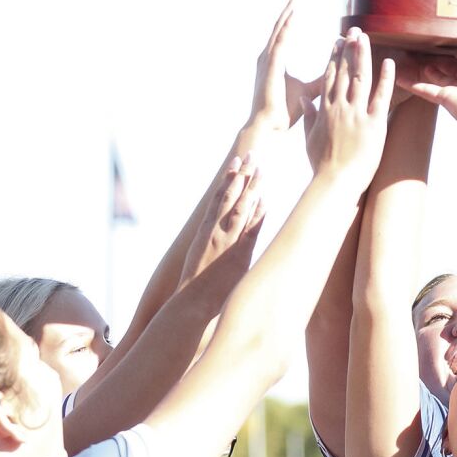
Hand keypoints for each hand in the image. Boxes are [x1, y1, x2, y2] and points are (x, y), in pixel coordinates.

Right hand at [179, 156, 264, 289]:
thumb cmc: (196, 285)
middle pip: (230, 197)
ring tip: (260, 168)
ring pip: (239, 208)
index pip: (219, 198)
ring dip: (251, 188)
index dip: (229, 180)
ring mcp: (226, 241)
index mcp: (205, 231)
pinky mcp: (237, 254)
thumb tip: (223, 238)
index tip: (237, 163)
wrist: (192, 301)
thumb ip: (213, 244)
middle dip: (241, 175)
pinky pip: (249, 231)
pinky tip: (265, 201)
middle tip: (251, 154)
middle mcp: (214, 231)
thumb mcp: (202, 258)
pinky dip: (257, 215)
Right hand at [247, 0, 318, 131]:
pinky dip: (286, 29)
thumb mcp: (308, 91)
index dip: (292, 18)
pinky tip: (294, 16)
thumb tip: (337, 73)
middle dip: (289, 9)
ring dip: (288, 14)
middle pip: (280, 27)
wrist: (268, 126)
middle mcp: (268, 56)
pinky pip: (279, 43)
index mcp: (274, 60)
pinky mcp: (270, 67)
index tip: (301, 4)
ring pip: (278, 31)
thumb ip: (321, 80)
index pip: (284, 33)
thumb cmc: (285, 111)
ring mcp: (267, 61)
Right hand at [303, 29, 394, 179]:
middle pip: (343, 71)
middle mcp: (339, 107)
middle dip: (348, 49)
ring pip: (359, 78)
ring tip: (365, 37)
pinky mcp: (373, 124)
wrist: (334, 182)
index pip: (329, 77)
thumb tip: (305, 98)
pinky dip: (385, 78)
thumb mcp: (309, 138)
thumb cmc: (321, 165)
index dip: (333, 58)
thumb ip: (309, 116)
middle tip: (353, 30)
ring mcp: (356, 114)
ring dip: (362, 55)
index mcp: (324, 110)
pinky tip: (388, 62)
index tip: (337, 42)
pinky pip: (381, 96)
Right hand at [398, 20, 456, 136]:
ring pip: (438, 79)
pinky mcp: (445, 99)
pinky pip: (425, 90)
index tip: (456, 45)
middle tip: (431, 51)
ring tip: (417, 61)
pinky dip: (413, 84)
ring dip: (428, 71)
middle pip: (453, 70)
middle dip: (443, 61)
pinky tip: (400, 77)